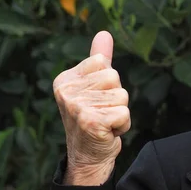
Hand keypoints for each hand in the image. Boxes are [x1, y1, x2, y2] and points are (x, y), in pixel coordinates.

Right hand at [53, 31, 130, 184]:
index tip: (96, 98)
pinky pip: (124, 113)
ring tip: (104, 122)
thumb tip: (104, 33)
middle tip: (101, 112)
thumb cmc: (92, 118)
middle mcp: (67, 92)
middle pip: (114, 77)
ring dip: (119, 111)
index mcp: (65, 79)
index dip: (108, 82)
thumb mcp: (93, 86)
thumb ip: (99, 59)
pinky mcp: (91, 122)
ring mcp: (77, 107)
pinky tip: (108, 132)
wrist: (87, 157)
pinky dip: (122, 125)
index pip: (103, 62)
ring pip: (122, 95)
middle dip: (116, 97)